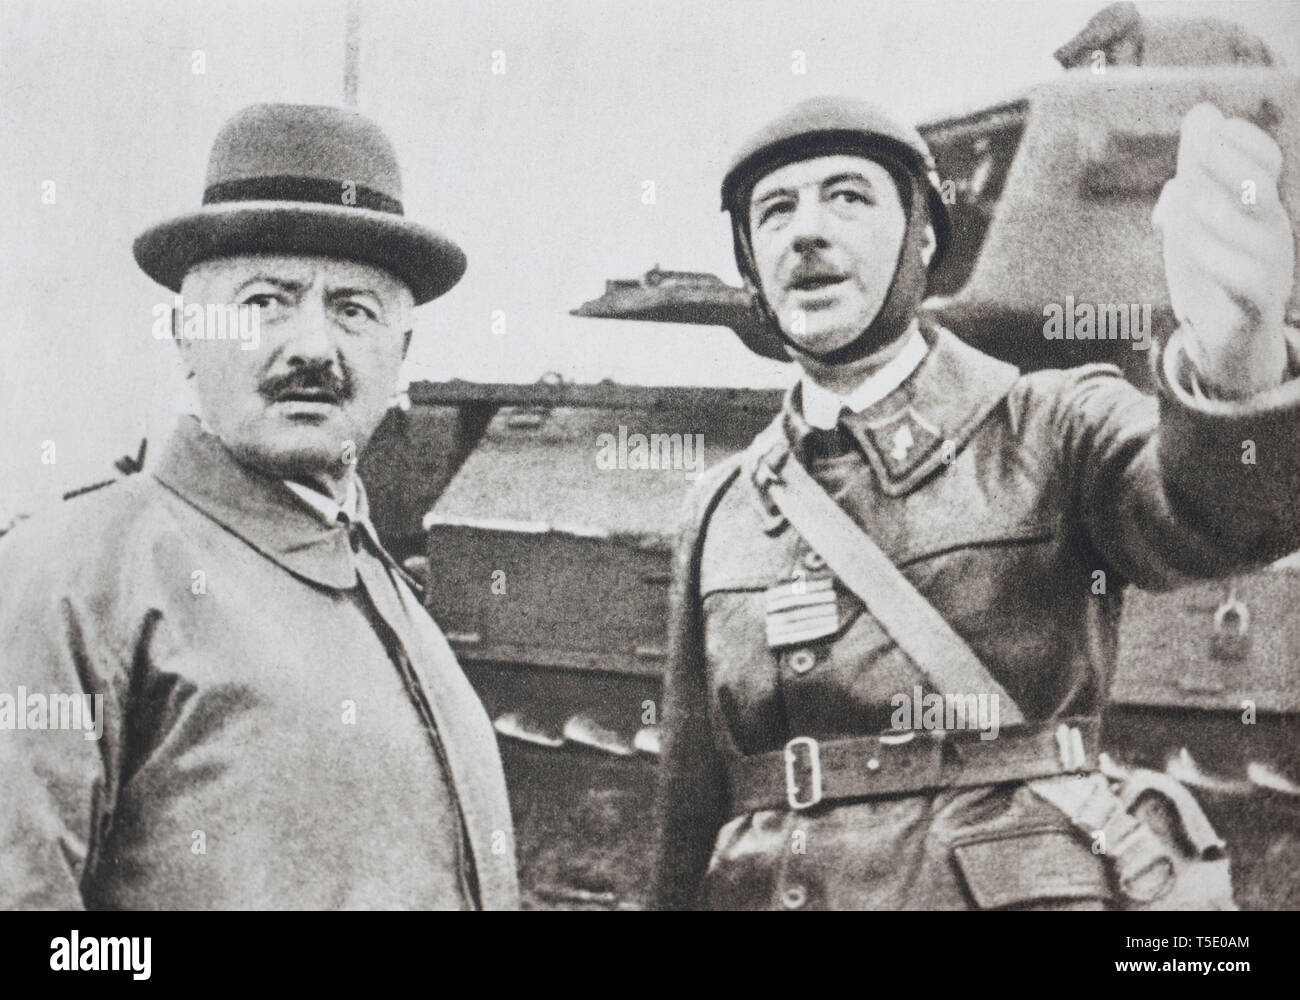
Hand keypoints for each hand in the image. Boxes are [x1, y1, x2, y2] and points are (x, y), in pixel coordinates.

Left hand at [1153, 103, 1294, 396]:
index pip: (1266, 163)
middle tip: (1199, 154)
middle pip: (1263, 188)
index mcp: (1258, 208)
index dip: (1244, 141)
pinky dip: (1218, 258)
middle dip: (1232, 165)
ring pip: (1257, 231)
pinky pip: (1246, 279)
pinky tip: (1191, 246)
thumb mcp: (1193, 219)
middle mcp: (1271, 232)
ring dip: (1220, 211)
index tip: (1214, 127)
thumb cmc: (1207, 271)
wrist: (1218, 340)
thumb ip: (1193, 173)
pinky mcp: (1255, 305)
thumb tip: (1201, 115)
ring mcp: (1269, 268)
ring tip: (1189, 204)